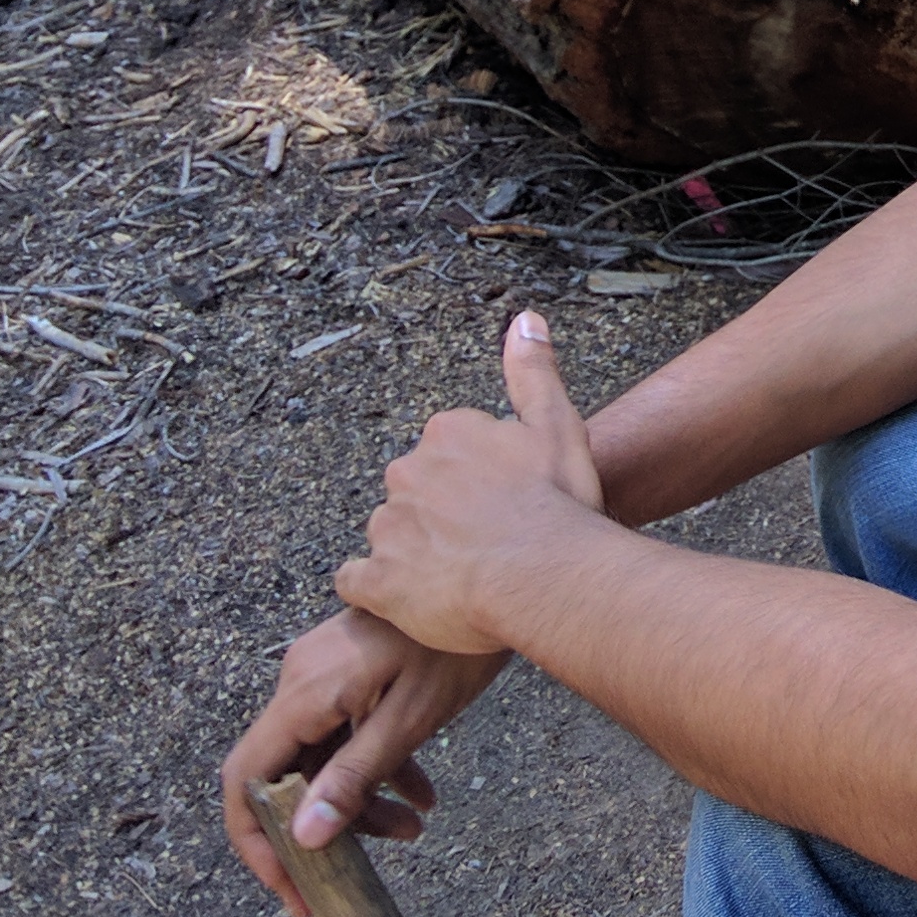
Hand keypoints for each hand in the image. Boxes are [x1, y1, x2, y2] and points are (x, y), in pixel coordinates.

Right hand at [218, 607, 507, 913]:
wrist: (495, 582)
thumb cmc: (455, 648)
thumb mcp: (409, 720)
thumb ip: (353, 777)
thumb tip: (304, 838)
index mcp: (303, 691)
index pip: (245, 780)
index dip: (257, 843)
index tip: (290, 887)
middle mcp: (300, 679)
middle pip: (287, 773)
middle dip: (323, 826)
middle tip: (359, 872)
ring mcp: (323, 672)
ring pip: (322, 756)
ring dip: (360, 799)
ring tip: (414, 828)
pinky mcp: (349, 670)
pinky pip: (344, 731)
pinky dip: (374, 765)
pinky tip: (422, 795)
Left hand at [335, 310, 610, 655]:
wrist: (545, 577)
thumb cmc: (559, 505)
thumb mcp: (559, 426)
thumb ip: (533, 371)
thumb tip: (524, 317)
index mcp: (447, 434)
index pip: (448, 451)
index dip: (478, 480)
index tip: (503, 502)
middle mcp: (406, 472)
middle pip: (415, 491)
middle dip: (440, 513)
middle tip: (484, 541)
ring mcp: (387, 528)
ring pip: (390, 535)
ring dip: (414, 552)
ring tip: (460, 576)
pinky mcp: (376, 580)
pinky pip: (357, 581)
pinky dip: (376, 589)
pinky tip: (412, 598)